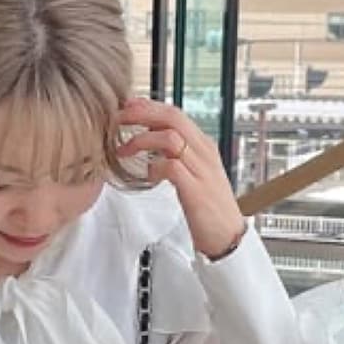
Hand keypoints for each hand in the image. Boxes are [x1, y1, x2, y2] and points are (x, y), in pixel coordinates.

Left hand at [116, 98, 245, 259]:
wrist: (227, 236)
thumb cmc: (206, 206)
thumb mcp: (192, 173)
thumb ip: (175, 155)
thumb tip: (150, 142)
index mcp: (203, 145)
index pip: (174, 114)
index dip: (148, 107)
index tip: (126, 107)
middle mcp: (204, 151)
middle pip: (172, 117)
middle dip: (140, 113)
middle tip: (116, 119)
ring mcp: (201, 169)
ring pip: (170, 137)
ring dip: (141, 139)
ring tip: (123, 150)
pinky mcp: (195, 189)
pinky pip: (171, 166)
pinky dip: (153, 167)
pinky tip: (146, 176)